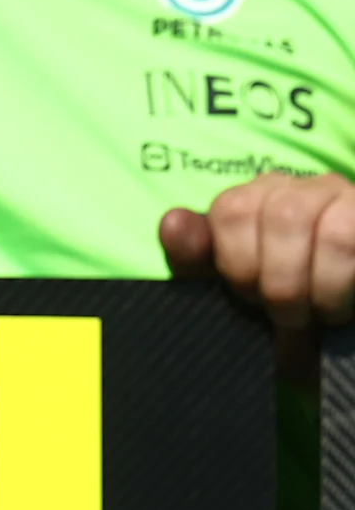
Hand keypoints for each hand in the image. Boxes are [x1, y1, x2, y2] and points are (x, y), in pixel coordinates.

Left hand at [160, 171, 354, 378]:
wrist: (339, 321)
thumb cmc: (287, 307)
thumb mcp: (235, 286)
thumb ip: (197, 255)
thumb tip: (173, 221)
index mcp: (261, 198)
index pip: (233, 208)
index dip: (237, 263)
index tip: (250, 296)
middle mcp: (307, 188)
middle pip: (283, 213)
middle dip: (277, 279)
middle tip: (287, 314)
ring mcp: (348, 199)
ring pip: (330, 228)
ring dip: (317, 286)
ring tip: (319, 314)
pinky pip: (351, 239)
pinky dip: (338, 284)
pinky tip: (339, 308)